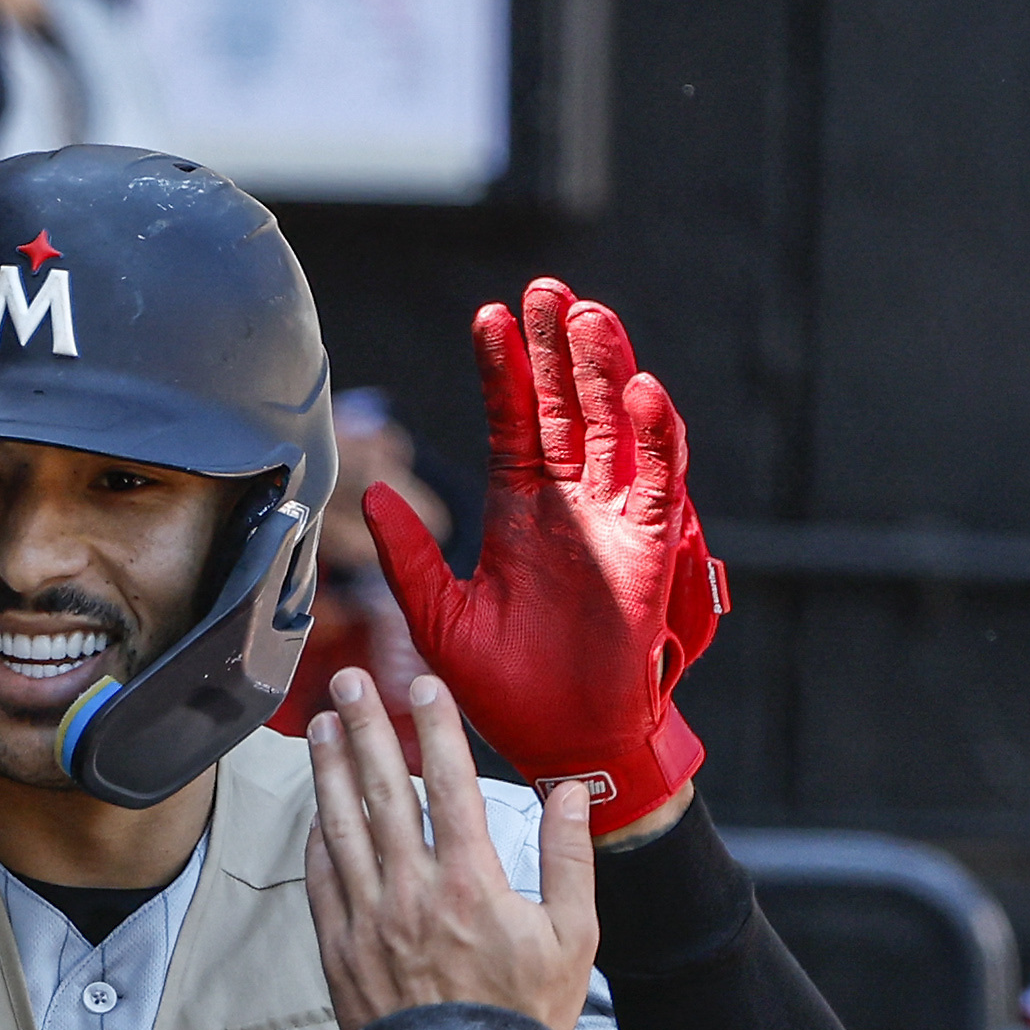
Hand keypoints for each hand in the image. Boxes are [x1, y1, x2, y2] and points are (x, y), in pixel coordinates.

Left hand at [304, 668, 599, 1029]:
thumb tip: (569, 795)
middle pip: (384, 791)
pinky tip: (314, 810)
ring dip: (329, 771)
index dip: (437, 728)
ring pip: (340, 827)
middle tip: (350, 682)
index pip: (452, 784)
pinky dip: (316, 839)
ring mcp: (368, 919)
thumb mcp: (572, 938)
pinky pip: (321, 880)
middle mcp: (411, 891)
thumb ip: (570, 860)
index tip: (424, 686)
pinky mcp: (338, 948)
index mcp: (470, 882)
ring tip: (322, 727)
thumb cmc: (521, 1016)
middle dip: (367, 728)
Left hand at [362, 279, 724, 841]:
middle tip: (547, 288)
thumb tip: (369, 490)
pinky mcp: (651, 548)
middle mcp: (571, 503)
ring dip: (605, 372)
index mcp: (520, 510)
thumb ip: (407, 556)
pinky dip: (656, 436)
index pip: (512, 420)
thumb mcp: (439, 618)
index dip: (504, 370)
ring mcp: (615, 519)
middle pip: (567, 405)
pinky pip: (660, 480)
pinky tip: (641, 391)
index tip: (488, 316)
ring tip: (589, 318)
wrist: (560, 741)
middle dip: (557, 348)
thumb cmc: (504, 689)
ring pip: (616, 426)